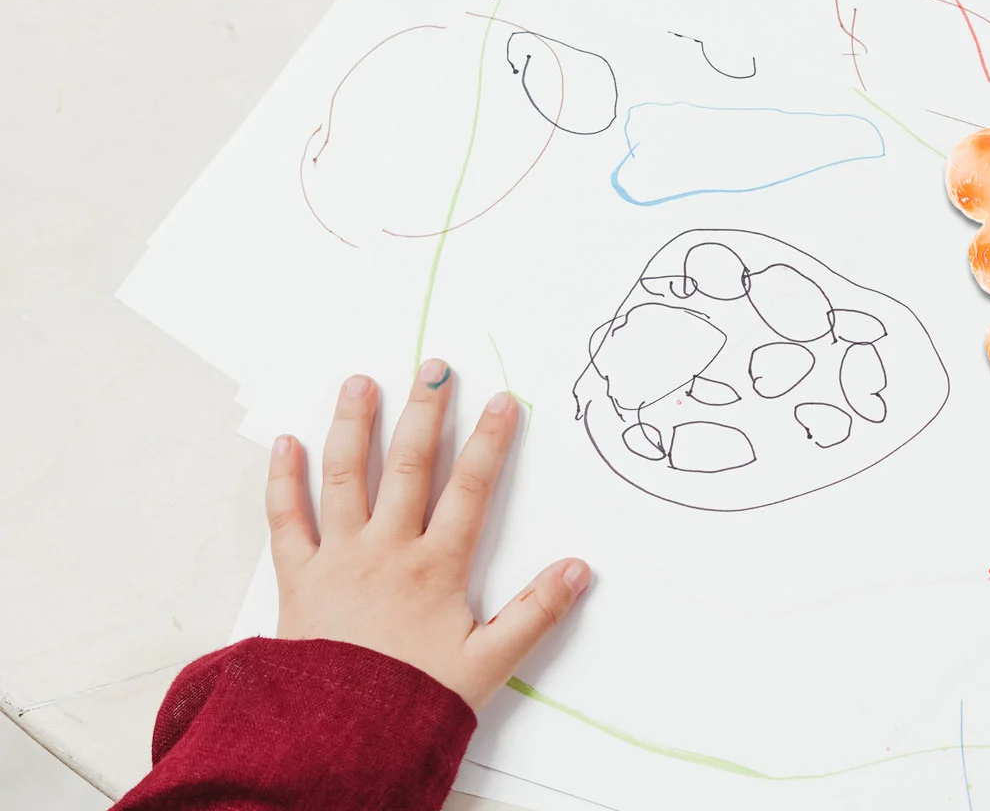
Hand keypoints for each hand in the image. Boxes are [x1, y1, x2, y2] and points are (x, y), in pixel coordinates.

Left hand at [266, 362, 589, 710]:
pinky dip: (283, 480)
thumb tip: (580, 569)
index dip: (490, 441)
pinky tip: (286, 443)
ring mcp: (338, 560)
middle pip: (409, 466)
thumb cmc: (411, 706)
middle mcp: (386, 551)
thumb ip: (535, 614)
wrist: (332, 748)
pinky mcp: (297, 581)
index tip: (503, 400)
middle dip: (425, 412)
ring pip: (346, 478)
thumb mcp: (487, 666)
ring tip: (361, 382)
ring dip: (354, 426)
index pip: (470, 489)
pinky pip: (286, 521)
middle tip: (434, 368)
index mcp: (435, 568)